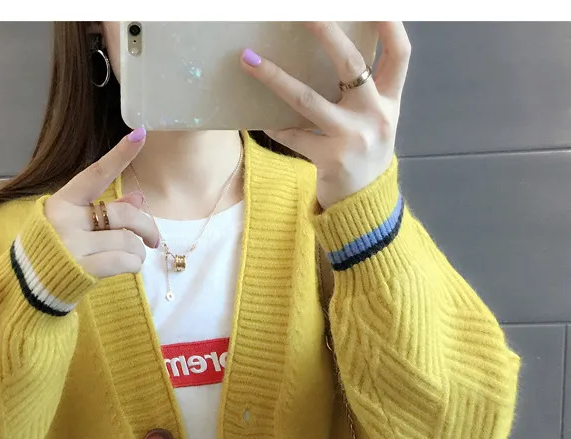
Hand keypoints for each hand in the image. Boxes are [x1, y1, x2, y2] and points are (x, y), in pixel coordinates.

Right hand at [44, 129, 159, 277]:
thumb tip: (140, 198)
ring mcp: (73, 244)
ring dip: (138, 251)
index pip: (96, 174)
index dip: (119, 154)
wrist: (29, 288)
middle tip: (153, 239)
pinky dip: (134, 264)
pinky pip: (124, 260)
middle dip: (146, 227)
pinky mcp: (83, 269)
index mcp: (63, 202)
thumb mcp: (73, 225)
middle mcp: (66, 220)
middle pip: (123, 215)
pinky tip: (130, 266)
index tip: (141, 134)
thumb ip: (105, 211)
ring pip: (128, 241)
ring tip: (133, 257)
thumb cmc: (53, 252)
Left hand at [240, 22, 410, 209]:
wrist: (364, 206)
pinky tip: (259, 116)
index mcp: (390, 101)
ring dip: (275, 77)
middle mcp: (376, 116)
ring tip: (249, 60)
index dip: (390, 25)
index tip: (376, 4)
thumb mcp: (377, 120)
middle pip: (351, 64)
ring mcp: (353, 138)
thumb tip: (334, 48)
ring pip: (308, 99)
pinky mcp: (330, 160)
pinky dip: (275, 125)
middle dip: (325, 32)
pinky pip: (294, 135)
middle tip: (300, 13)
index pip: (400, 54)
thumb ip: (366, 90)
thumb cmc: (364, 154)